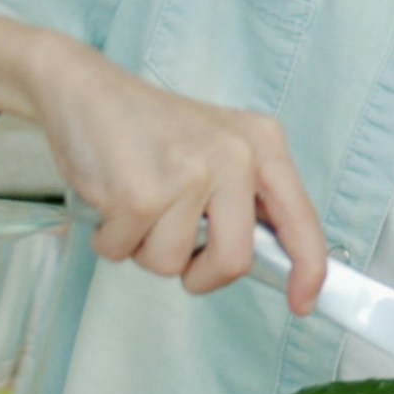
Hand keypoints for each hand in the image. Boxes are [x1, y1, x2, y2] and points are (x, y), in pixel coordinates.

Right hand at [0, 24, 328, 311]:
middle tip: (176, 249)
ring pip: (171, 264)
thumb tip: (264, 262)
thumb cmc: (150, 130)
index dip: (308, 269)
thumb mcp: (217, 150)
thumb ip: (243, 199)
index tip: (304, 303)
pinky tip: (110, 199)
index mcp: (262, 145)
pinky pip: (125, 253)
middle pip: (235, 260)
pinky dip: (111, 240)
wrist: (85, 90)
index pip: (300, 218)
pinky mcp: (141, 193)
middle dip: (201, 274)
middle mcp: (235, 156)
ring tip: (136, 204)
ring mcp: (189, 173)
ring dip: (144, 249)